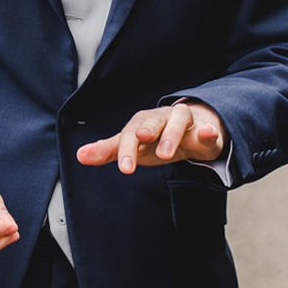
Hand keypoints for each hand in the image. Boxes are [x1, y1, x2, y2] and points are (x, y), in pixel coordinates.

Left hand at [77, 100, 224, 172]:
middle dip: (148, 131)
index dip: (127, 151)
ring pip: (179, 120)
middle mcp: (161, 118)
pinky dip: (208, 131)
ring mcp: (184, 121)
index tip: (126, 169)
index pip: (130, 135)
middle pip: (152, 121)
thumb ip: (108, 151)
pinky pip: (208, 128)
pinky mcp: (205, 129)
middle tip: (144, 141)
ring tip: (168, 153)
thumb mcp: (133, 147)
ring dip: (172, 134)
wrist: (193, 130)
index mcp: (141, 124)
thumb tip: (80, 156)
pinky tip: (208, 134)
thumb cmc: (157, 139)